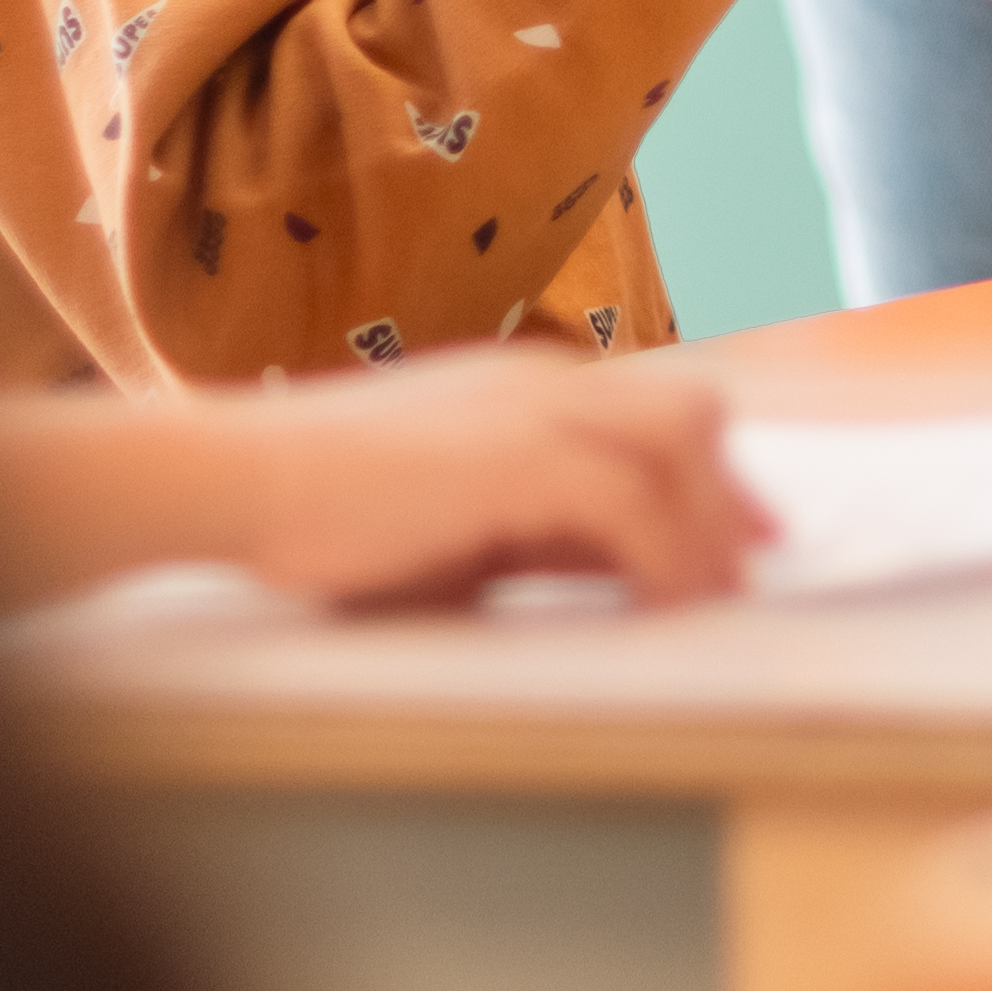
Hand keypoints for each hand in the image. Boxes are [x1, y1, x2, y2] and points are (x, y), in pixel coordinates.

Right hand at [228, 353, 767, 608]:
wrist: (239, 479)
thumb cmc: (330, 514)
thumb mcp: (462, 523)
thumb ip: (545, 531)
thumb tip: (626, 567)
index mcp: (527, 387)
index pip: (656, 411)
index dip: (712, 473)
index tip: (747, 534)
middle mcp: (543, 383)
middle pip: (687, 413)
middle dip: (730, 491)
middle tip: (752, 566)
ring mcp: (531, 410)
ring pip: (676, 444)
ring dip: (707, 526)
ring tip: (713, 598)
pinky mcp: (515, 455)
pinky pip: (631, 501)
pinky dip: (664, 556)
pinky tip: (665, 606)